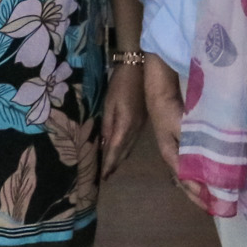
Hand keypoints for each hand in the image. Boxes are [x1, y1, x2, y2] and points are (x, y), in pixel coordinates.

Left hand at [99, 64, 147, 178]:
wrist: (139, 69)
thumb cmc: (120, 84)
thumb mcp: (110, 103)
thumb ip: (108, 124)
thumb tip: (105, 143)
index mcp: (126, 124)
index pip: (116, 149)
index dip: (109, 163)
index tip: (104, 176)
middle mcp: (136, 128)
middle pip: (125, 151)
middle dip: (115, 164)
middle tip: (107, 176)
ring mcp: (141, 125)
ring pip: (131, 147)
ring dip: (122, 158)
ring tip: (113, 167)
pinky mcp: (143, 121)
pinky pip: (134, 140)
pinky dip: (127, 148)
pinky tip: (122, 151)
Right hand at [140, 56, 209, 212]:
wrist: (159, 94)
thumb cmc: (168, 110)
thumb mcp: (180, 126)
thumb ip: (193, 145)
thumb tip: (208, 166)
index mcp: (171, 155)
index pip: (186, 179)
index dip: (199, 192)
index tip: (213, 203)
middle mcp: (173, 157)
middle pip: (186, 182)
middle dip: (200, 195)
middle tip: (217, 208)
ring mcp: (176, 150)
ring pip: (189, 175)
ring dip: (201, 186)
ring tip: (214, 198)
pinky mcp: (181, 143)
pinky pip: (192, 165)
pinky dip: (200, 173)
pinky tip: (208, 177)